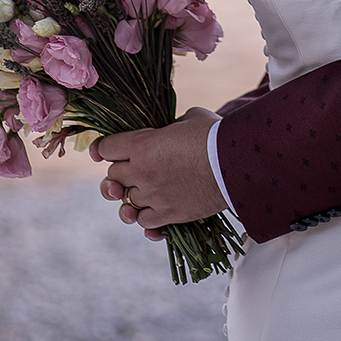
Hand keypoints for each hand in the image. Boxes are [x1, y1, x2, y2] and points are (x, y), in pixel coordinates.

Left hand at [90, 107, 225, 240]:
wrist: (236, 162)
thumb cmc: (214, 134)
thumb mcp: (189, 118)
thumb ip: (170, 127)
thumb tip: (170, 131)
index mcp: (142, 145)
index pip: (106, 148)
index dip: (104, 147)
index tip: (104, 150)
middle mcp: (141, 172)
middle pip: (113, 176)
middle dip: (121, 171)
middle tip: (135, 167)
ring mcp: (153, 196)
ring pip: (125, 202)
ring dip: (132, 196)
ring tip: (141, 192)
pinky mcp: (168, 215)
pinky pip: (144, 222)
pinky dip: (146, 218)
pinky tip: (152, 211)